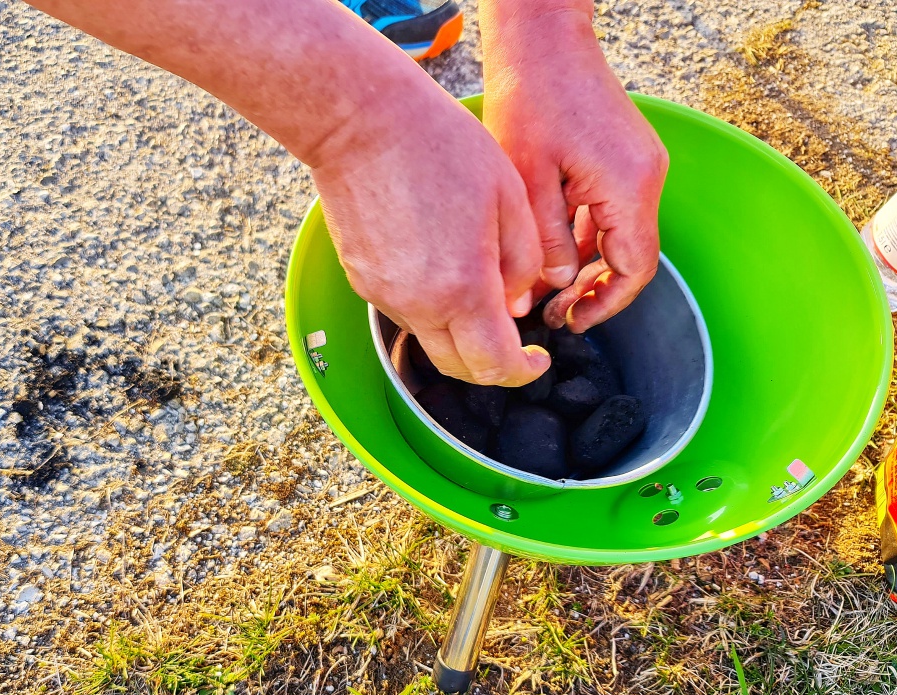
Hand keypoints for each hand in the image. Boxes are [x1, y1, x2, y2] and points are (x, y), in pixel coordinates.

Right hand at [310, 86, 550, 385]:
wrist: (359, 120)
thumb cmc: (441, 144)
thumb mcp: (509, 195)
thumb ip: (524, 261)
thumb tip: (518, 306)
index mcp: (463, 286)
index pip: (495, 365)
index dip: (523, 372)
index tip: (537, 360)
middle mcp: (418, 304)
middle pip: (460, 368)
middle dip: (492, 366)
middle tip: (514, 342)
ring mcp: (384, 294)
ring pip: (431, 340)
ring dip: (460, 333)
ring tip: (478, 286)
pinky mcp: (362, 280)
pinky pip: (405, 312)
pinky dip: (431, 308)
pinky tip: (441, 264)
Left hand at [481, 4, 668, 332]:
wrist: (542, 38)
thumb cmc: (531, 97)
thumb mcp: (528, 181)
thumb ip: (542, 244)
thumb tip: (546, 294)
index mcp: (629, 187)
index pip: (633, 269)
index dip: (604, 305)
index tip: (570, 322)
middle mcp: (644, 177)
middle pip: (629, 256)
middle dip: (592, 290)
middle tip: (550, 312)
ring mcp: (636, 165)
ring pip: (617, 235)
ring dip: (585, 264)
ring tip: (543, 289)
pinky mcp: (621, 156)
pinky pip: (609, 210)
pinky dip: (584, 235)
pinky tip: (550, 251)